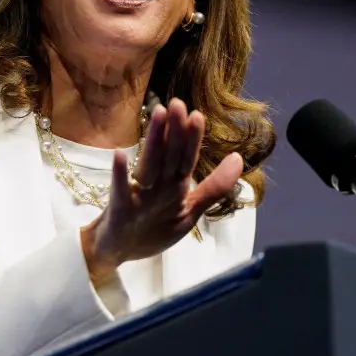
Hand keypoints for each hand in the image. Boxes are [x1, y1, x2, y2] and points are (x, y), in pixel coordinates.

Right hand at [79, 98, 243, 283]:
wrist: (117, 252)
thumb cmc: (151, 229)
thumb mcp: (188, 212)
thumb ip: (213, 188)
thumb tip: (238, 158)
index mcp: (174, 186)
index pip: (185, 158)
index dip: (192, 138)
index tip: (197, 115)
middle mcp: (157, 186)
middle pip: (168, 155)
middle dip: (175, 130)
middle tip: (178, 103)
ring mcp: (137, 196)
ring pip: (148, 165)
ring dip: (154, 141)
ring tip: (158, 115)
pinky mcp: (120, 210)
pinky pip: (119, 191)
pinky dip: (119, 175)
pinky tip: (119, 155)